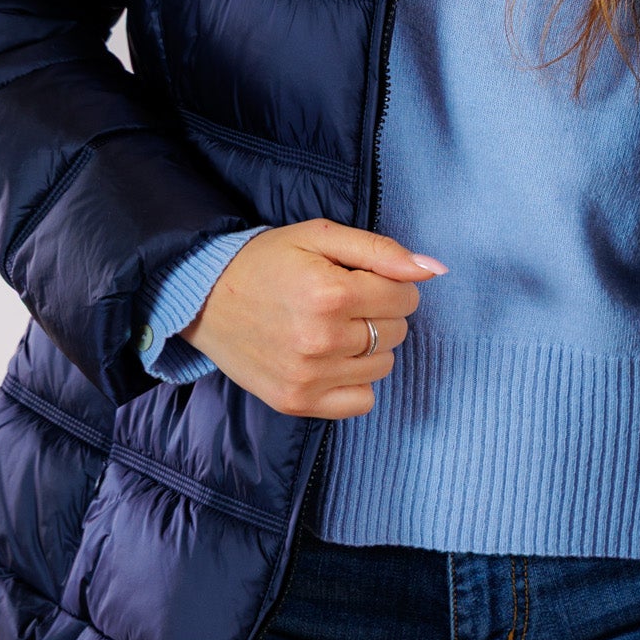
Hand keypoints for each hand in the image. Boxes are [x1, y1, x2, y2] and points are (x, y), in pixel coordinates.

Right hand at [181, 218, 446, 417]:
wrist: (204, 299)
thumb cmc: (266, 261)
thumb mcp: (320, 235)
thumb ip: (381, 250)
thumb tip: (435, 270)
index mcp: (330, 293)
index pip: (406, 296)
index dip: (393, 283)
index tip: (365, 279)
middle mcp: (322, 340)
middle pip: (397, 331)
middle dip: (382, 311)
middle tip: (345, 300)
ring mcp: (309, 377)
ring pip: (383, 366)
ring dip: (370, 345)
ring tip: (335, 327)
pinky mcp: (297, 403)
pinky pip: (361, 402)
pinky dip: (356, 381)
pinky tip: (332, 359)